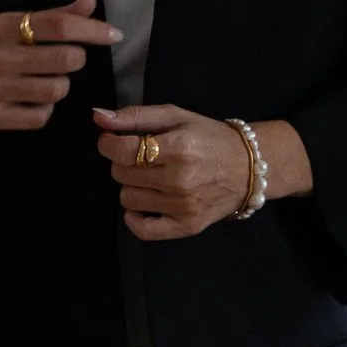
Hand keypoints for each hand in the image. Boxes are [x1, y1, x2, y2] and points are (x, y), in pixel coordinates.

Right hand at [0, 0, 116, 174]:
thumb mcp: (6, 23)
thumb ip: (52, 15)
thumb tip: (91, 0)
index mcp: (4, 27)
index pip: (58, 26)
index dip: (92, 30)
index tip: (113, 34)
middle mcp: (0, 56)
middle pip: (65, 59)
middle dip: (74, 59)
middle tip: (64, 59)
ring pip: (57, 89)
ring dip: (61, 85)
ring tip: (48, 79)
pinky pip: (40, 116)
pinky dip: (45, 108)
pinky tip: (34, 99)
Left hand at [96, 105, 309, 240]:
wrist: (248, 167)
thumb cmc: (210, 138)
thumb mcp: (176, 116)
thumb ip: (136, 116)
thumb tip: (98, 117)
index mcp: (179, 147)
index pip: (121, 150)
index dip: (108, 144)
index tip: (113, 141)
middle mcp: (180, 179)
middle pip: (121, 174)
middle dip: (124, 162)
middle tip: (142, 157)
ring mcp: (183, 206)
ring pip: (127, 198)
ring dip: (132, 186)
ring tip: (151, 177)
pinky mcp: (187, 226)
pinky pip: (142, 229)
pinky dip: (135, 217)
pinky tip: (145, 203)